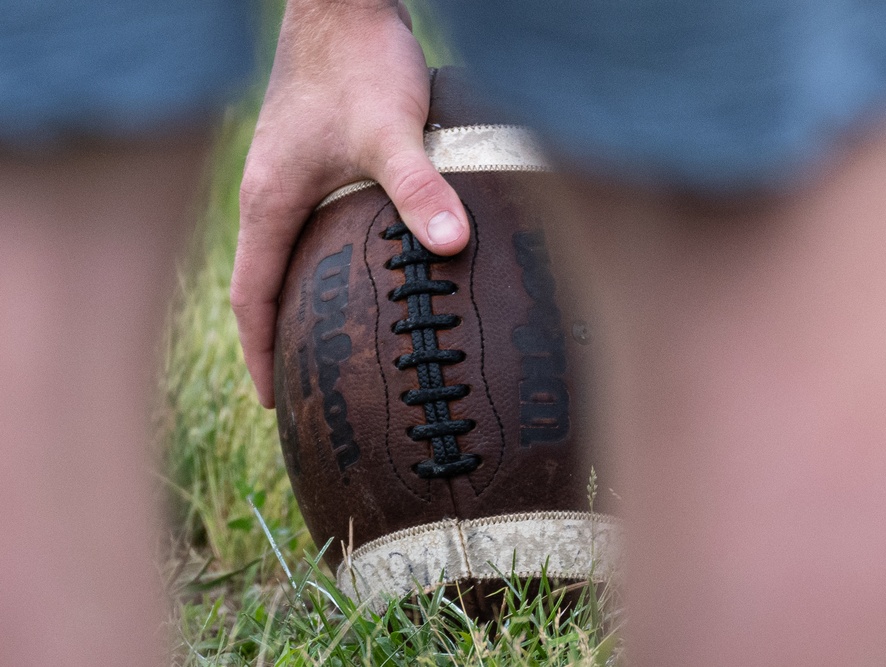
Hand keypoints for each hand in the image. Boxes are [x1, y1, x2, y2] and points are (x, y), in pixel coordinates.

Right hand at [233, 0, 469, 407]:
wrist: (342, 4)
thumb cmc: (357, 62)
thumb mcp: (391, 130)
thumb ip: (419, 188)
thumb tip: (454, 246)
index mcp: (270, 203)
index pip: (251, 297)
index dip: (260, 353)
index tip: (274, 402)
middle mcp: (270, 195)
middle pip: (261, 284)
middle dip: (275, 338)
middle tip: (301, 386)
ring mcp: (287, 175)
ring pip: (284, 256)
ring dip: (296, 301)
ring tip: (322, 343)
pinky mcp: (311, 158)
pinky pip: (305, 228)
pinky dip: (318, 263)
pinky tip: (355, 273)